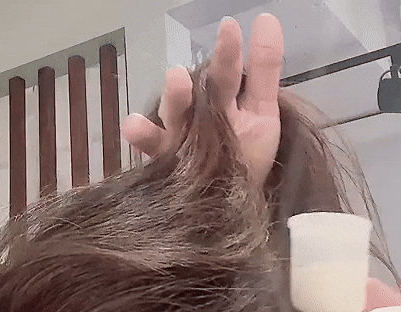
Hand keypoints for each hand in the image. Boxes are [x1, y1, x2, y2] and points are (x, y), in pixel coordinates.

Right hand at [121, 13, 282, 186]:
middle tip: (180, 75)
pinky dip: (142, 137)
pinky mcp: (165, 161)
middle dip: (186, 85)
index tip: (229, 28)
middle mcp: (197, 115)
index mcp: (220, 101)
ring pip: (171, 117)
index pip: (224, 73)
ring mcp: (179, 138)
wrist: (235, 204)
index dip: (227, 53)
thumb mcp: (264, 112)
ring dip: (169, 103)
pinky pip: (151, 148)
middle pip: (190, 95)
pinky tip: (133, 127)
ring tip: (170, 91)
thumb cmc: (249, 157)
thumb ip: (265, 69)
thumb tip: (268, 18)